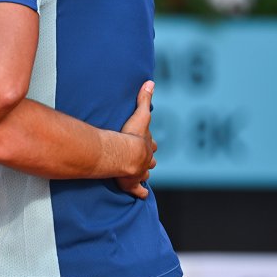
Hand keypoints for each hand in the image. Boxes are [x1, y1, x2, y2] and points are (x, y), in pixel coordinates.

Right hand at [116, 80, 156, 198]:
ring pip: (145, 175)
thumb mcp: (139, 115)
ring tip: (139, 174)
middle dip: (148, 159)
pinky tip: (141, 195)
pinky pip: (139, 191)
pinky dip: (140, 193)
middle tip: (142, 158)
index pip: (151, 144)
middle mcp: (146, 160)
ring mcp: (140, 174)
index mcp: (147, 145)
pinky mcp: (132, 185)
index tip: (148, 142)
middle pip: (150, 161)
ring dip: (143, 174)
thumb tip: (151, 82)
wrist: (124, 155)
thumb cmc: (131, 135)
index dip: (149, 143)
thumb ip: (143, 99)